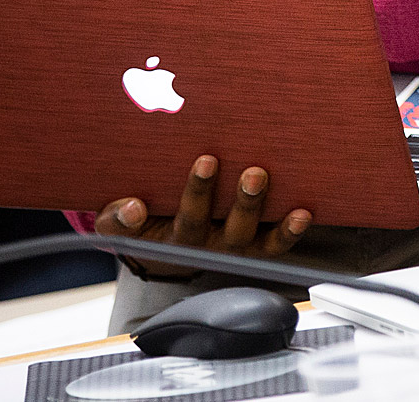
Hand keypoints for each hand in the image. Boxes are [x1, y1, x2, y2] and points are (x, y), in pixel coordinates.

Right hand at [95, 156, 312, 277]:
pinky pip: (275, 244)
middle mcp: (209, 246)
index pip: (185, 219)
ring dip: (257, 207)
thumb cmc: (146, 226)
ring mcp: (236, 246)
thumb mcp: (120, 227)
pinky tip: (302, 212)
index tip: (199, 164)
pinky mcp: (259, 245)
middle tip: (231, 167)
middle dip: (231, 198)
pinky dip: (289, 231)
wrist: (167, 254)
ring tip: (258, 176)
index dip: (193, 194)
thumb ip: (116, 219)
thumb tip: (130, 208)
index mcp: (176, 240)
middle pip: (223, 228)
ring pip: (251, 235)